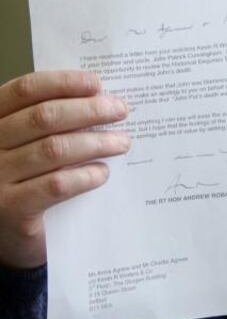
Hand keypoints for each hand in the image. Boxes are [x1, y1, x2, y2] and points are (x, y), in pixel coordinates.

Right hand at [0, 71, 129, 268]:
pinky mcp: (11, 209)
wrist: (3, 236)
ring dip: (96, 142)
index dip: (62, 83)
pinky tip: (102, 173)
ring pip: (53, 149)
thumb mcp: (25, 145)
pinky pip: (55, 185)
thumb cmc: (21, 181)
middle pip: (43, 117)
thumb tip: (100, 99)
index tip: (96, 83)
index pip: (24, 90)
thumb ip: (48, 124)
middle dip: (89, 110)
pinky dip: (84, 175)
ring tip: (122, 142)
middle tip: (120, 110)